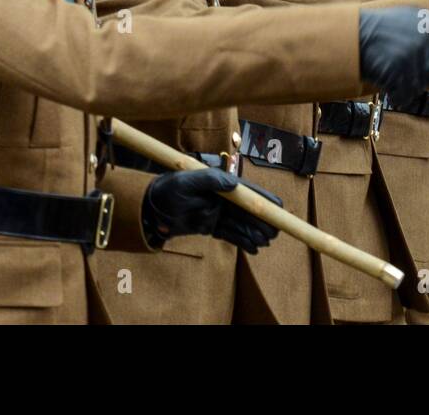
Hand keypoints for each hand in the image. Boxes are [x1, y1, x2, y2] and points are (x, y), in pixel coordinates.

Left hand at [142, 168, 280, 254]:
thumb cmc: (168, 189)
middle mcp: (222, 199)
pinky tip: (254, 249)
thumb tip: (233, 184)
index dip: (263, 200)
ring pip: (240, 225)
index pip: (247, 192)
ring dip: (254, 233)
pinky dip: (242, 241)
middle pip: (247, 211)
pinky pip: (230, 235)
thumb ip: (209, 180)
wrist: (150, 207)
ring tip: (265, 242)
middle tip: (275, 232)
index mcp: (220, 185)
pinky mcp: (210, 226)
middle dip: (261, 221)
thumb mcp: (187, 181)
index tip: (278, 208)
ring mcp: (217, 213)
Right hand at [359, 6, 428, 95]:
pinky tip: (387, 80)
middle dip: (426, 74)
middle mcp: (425, 38)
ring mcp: (411, 55)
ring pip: (423, 85)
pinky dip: (396, 93)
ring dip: (409, 84)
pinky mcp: (397, 71)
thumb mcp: (411, 16)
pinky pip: (405, 95)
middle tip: (405, 65)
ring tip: (393, 69)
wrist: (350, 36)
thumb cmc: (380, 28)